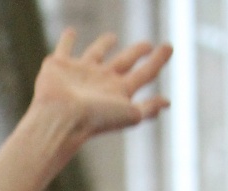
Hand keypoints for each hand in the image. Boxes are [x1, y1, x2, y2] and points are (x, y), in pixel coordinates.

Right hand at [32, 29, 170, 142]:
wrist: (60, 119)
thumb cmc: (94, 120)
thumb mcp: (129, 115)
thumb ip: (148, 108)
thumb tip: (167, 102)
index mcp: (118, 91)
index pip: (144, 73)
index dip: (158, 61)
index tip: (169, 47)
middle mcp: (101, 81)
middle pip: (123, 62)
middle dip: (136, 53)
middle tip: (146, 45)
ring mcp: (80, 73)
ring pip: (96, 54)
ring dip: (103, 44)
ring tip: (111, 38)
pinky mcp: (59, 66)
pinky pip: (64, 48)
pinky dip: (66, 40)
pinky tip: (70, 33)